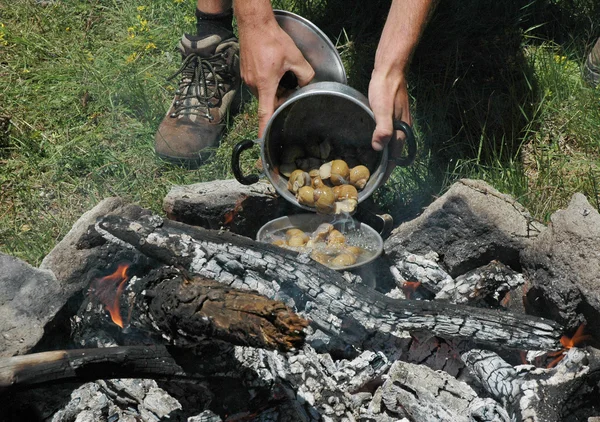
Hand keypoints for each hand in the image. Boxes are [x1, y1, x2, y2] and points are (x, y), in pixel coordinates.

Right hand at [237, 18, 314, 137]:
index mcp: (265, 84)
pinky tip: (273, 68)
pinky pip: (258, 84)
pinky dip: (267, 82)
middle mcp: (254, 84)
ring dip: (274, 89)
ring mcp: (247, 78)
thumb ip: (305, 73)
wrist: (254, 24)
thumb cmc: (272, 39)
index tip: (262, 140)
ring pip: (264, 92)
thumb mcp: (295, 57)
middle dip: (280, 98)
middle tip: (290, 86)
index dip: (264, 128)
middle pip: (268, 101)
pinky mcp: (245, 72)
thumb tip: (309, 83)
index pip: (265, 112)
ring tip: (281, 72)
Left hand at [368, 69, 411, 178]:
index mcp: (400, 131)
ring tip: (369, 164)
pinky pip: (388, 136)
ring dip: (383, 156)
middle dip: (384, 167)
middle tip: (370, 176)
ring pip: (392, 145)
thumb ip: (382, 129)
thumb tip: (378, 148)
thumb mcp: (382, 109)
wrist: (391, 70)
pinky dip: (381, 144)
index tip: (377, 182)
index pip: (394, 158)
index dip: (386, 172)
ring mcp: (399, 123)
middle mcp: (402, 130)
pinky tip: (372, 144)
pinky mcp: (394, 117)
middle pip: (394, 154)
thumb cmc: (385, 89)